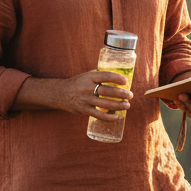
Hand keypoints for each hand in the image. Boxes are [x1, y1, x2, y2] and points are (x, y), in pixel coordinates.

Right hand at [14, 71, 132, 117]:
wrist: (60, 94)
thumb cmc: (77, 83)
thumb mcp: (86, 76)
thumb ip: (99, 74)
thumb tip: (116, 73)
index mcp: (89, 77)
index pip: (105, 76)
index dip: (116, 78)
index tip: (126, 81)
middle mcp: (87, 88)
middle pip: (107, 91)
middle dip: (121, 94)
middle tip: (130, 95)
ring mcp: (85, 100)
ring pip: (105, 103)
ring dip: (118, 105)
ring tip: (127, 105)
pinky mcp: (84, 110)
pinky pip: (98, 115)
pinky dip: (109, 117)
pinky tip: (117, 116)